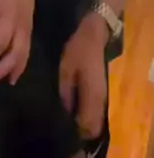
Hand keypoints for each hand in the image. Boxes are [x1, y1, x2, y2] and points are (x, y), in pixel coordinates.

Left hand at [59, 14, 108, 140]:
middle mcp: (100, 99)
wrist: (94, 35)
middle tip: (61, 119)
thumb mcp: (65, 69)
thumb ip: (65, 91)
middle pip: (92, 126)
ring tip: (65, 112)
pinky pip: (94, 110)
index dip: (74, 129)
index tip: (60, 124)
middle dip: (78, 127)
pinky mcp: (101, 90)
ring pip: (94, 119)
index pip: (87, 125)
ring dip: (82, 119)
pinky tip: (73, 103)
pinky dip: (85, 111)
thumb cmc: (78, 50)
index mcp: (92, 96)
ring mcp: (102, 95)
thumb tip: (64, 110)